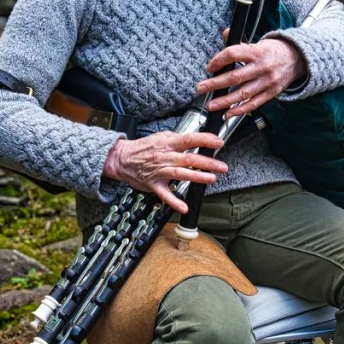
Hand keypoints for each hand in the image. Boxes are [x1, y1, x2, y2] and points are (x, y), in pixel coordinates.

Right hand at [103, 130, 227, 212]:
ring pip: (181, 174)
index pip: (189, 139)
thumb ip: (177, 139)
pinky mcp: (154, 184)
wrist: (122, 159)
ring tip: (212, 179)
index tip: (219, 142)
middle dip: (208, 163)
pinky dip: (174, 202)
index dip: (205, 140)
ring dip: (197, 177)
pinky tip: (184, 207)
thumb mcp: (160, 137)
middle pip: (189, 159)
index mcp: (168, 143)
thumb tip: (195, 139)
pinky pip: (165, 194)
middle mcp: (165, 157)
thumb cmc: (142, 148)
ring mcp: (159, 171)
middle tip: (222, 166)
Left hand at [197, 36, 306, 116]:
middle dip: (215, 84)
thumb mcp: (258, 42)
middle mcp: (262, 67)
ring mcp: (267, 81)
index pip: (233, 54)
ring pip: (243, 93)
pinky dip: (240, 110)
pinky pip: (254, 103)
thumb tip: (226, 33)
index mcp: (257, 51)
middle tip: (201, 88)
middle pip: (235, 77)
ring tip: (211, 105)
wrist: (297, 59)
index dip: (218, 60)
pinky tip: (228, 113)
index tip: (209, 67)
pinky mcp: (271, 93)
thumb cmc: (273, 51)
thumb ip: (239, 41)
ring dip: (225, 101)